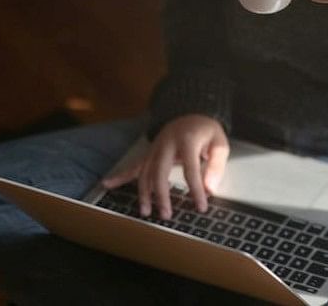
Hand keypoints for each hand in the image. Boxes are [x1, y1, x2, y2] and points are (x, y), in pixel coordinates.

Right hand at [102, 114, 228, 218]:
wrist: (191, 113)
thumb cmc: (206, 131)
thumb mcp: (220, 143)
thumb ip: (216, 165)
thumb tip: (210, 189)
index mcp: (187, 140)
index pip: (190, 169)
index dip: (195, 189)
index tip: (201, 207)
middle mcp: (166, 144)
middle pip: (159, 172)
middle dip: (161, 195)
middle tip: (166, 215)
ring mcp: (155, 148)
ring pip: (145, 172)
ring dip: (144, 193)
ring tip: (146, 212)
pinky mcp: (149, 152)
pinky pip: (134, 166)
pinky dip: (120, 176)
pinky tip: (107, 184)